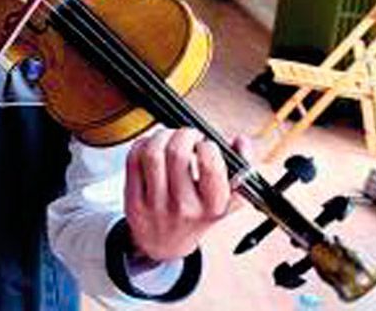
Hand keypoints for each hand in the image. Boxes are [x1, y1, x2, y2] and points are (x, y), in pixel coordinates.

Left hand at [124, 128, 252, 260]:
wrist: (165, 243)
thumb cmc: (199, 214)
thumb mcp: (228, 199)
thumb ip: (242, 168)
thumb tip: (241, 141)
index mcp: (213, 206)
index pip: (210, 167)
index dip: (207, 146)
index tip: (206, 144)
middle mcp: (184, 207)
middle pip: (177, 153)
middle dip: (183, 133)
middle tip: (188, 135)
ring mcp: (155, 204)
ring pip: (152, 153)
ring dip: (162, 135)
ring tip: (169, 137)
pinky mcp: (133, 200)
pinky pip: (133, 159)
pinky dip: (143, 143)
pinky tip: (152, 146)